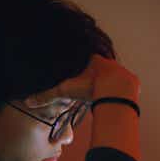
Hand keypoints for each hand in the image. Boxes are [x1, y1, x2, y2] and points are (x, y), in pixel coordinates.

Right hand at [24, 54, 139, 107]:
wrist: (116, 88)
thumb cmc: (89, 85)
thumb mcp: (65, 90)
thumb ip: (47, 96)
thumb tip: (28, 102)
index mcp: (91, 59)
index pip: (84, 58)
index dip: (79, 65)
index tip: (78, 72)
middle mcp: (106, 62)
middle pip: (99, 66)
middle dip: (96, 73)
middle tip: (90, 82)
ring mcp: (120, 70)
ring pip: (113, 75)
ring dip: (109, 81)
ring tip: (103, 90)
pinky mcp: (131, 81)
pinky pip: (125, 84)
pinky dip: (121, 89)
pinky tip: (117, 95)